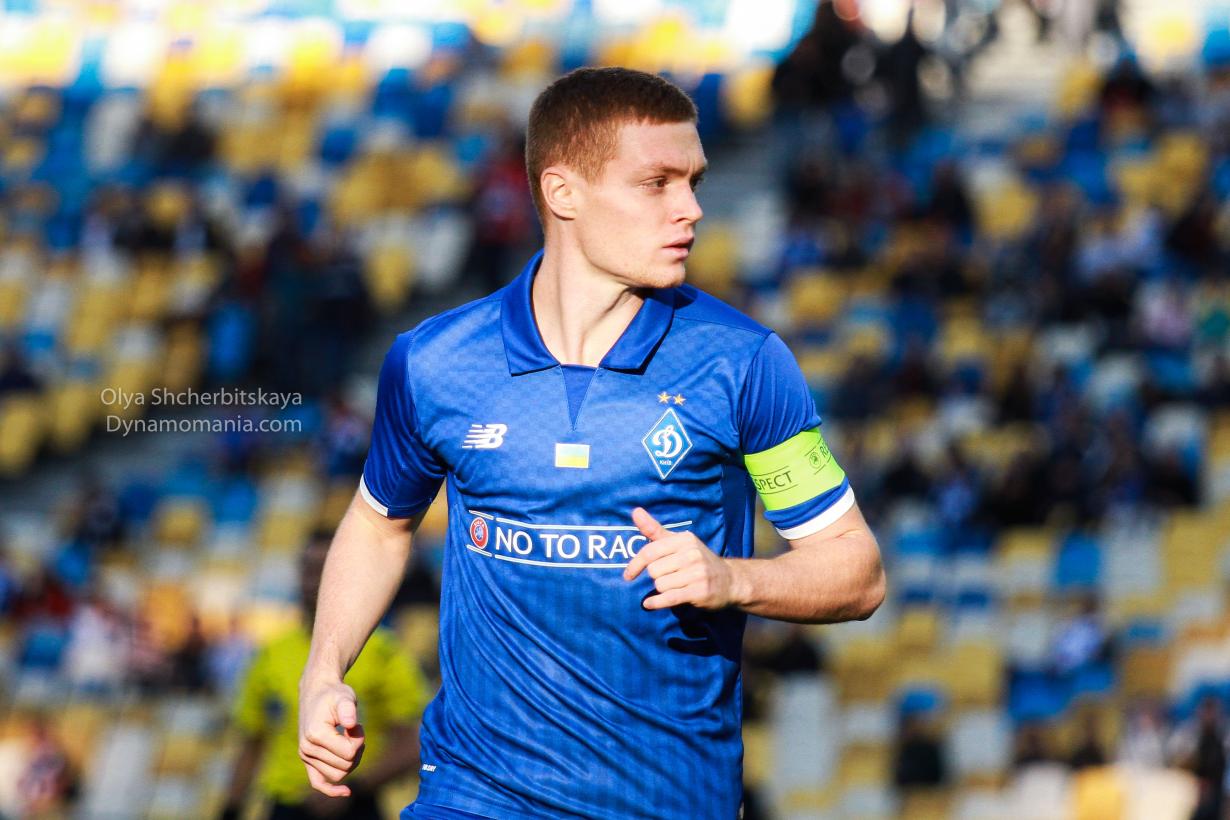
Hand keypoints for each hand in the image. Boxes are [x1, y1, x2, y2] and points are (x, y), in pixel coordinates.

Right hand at [298, 676, 365, 796]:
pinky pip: (318, 783)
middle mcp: (307, 748)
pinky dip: (331, 790)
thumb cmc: (334, 695)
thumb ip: (348, 708)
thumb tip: (351, 723)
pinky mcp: (308, 760)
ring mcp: (306, 756)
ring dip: (351, 760)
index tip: (357, 724)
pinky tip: (346, 792)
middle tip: (355, 730)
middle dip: (357, 749)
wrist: (317, 693)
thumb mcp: (344, 696)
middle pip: (345, 766)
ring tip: (350, 739)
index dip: (359, 740)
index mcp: (315, 735)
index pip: (348, 754)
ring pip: (338, 774)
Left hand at [623, 507, 739, 609]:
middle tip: (670, 577)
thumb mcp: (678, 542)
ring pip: (660, 585)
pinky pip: (669, 598)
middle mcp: (692, 554)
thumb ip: (654, 529)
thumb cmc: (698, 560)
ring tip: (676, 586)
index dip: (635, 564)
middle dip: (656, 577)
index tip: (628, 575)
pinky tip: (649, 603)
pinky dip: (656, 602)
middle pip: (654, 571)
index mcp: (685, 539)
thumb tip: (635, 511)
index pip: (650, 552)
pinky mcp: (699, 591)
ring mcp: (697, 573)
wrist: (730, 581)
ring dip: (662, 589)